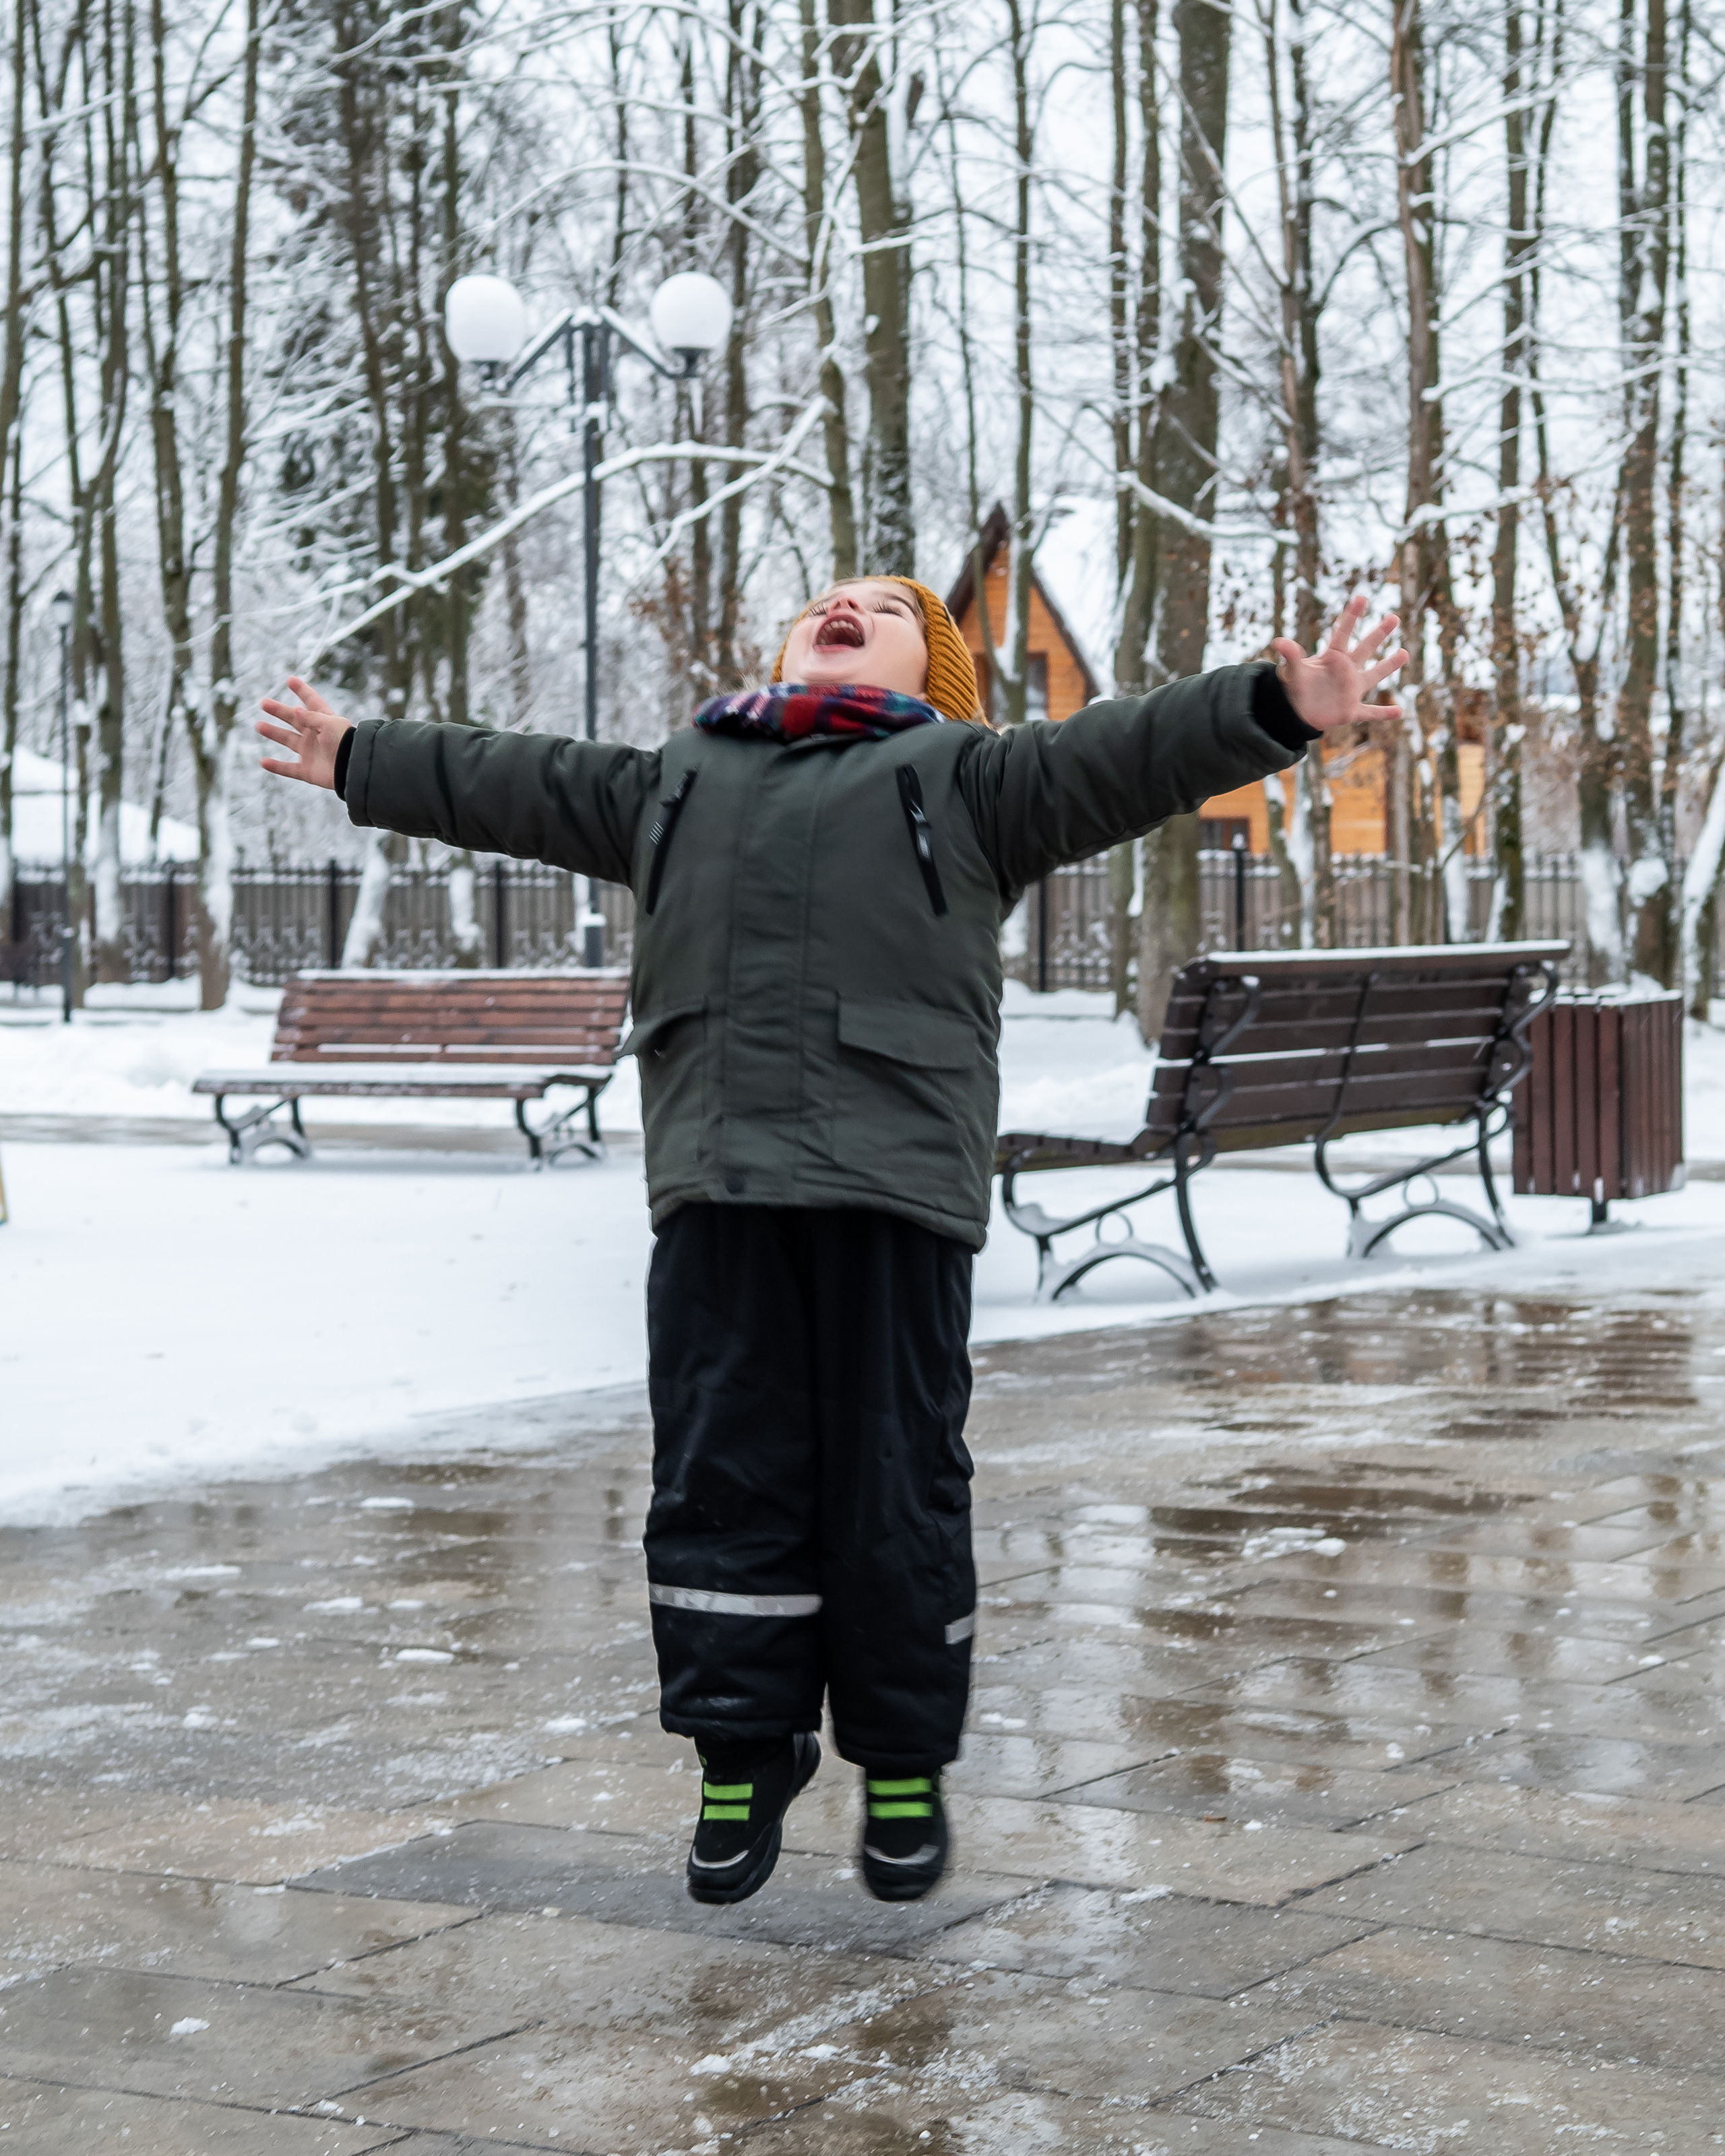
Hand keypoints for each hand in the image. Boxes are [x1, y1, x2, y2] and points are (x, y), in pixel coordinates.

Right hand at [258, 678, 352, 788]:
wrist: (352, 769)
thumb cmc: (344, 743)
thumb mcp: (329, 723)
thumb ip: (311, 717)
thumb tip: (296, 710)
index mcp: (325, 721)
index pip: (312, 702)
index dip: (302, 690)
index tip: (290, 680)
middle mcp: (316, 735)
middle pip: (294, 719)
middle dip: (279, 711)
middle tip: (264, 703)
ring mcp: (311, 753)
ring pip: (288, 740)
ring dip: (274, 733)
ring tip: (259, 725)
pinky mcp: (308, 771)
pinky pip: (288, 769)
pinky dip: (276, 766)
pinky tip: (263, 762)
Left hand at [1272, 595, 1408, 730]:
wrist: (1296, 710)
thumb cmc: (1296, 686)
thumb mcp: (1292, 671)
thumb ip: (1291, 656)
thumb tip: (1279, 641)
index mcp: (1333, 657)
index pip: (1343, 633)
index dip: (1351, 616)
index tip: (1361, 597)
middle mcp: (1346, 670)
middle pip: (1365, 648)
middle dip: (1379, 633)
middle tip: (1393, 618)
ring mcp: (1351, 690)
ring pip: (1374, 675)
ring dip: (1388, 665)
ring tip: (1404, 653)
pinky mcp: (1351, 710)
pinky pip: (1370, 712)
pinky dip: (1384, 713)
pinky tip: (1399, 712)